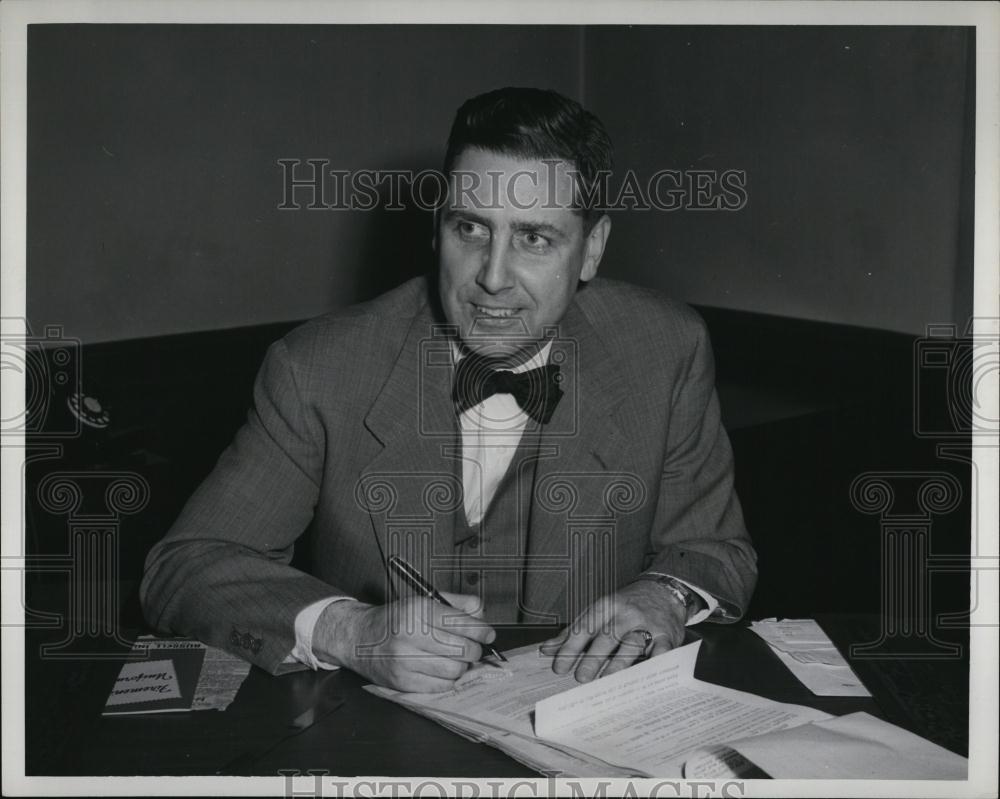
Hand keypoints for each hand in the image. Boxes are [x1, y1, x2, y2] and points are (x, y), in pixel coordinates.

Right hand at [314, 593, 495, 692]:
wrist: (359, 638)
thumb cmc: (394, 620)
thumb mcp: (422, 601)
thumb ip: (455, 604)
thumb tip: (480, 613)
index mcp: (417, 610)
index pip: (461, 623)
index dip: (481, 630)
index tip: (488, 633)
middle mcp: (410, 635)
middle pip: (462, 649)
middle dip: (474, 649)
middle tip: (473, 647)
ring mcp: (405, 661)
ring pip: (455, 670)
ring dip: (462, 666)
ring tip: (456, 658)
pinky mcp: (402, 682)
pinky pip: (441, 686)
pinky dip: (448, 679)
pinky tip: (442, 668)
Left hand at [539, 581, 686, 682]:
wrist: (663, 590)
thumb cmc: (627, 605)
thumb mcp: (599, 611)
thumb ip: (574, 631)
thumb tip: (547, 649)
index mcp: (606, 607)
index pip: (585, 628)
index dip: (570, 648)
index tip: (559, 667)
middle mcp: (626, 614)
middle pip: (607, 637)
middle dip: (593, 658)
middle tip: (581, 677)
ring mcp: (647, 624)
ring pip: (632, 644)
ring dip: (618, 664)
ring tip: (606, 680)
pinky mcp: (666, 635)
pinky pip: (661, 651)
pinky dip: (654, 663)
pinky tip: (644, 677)